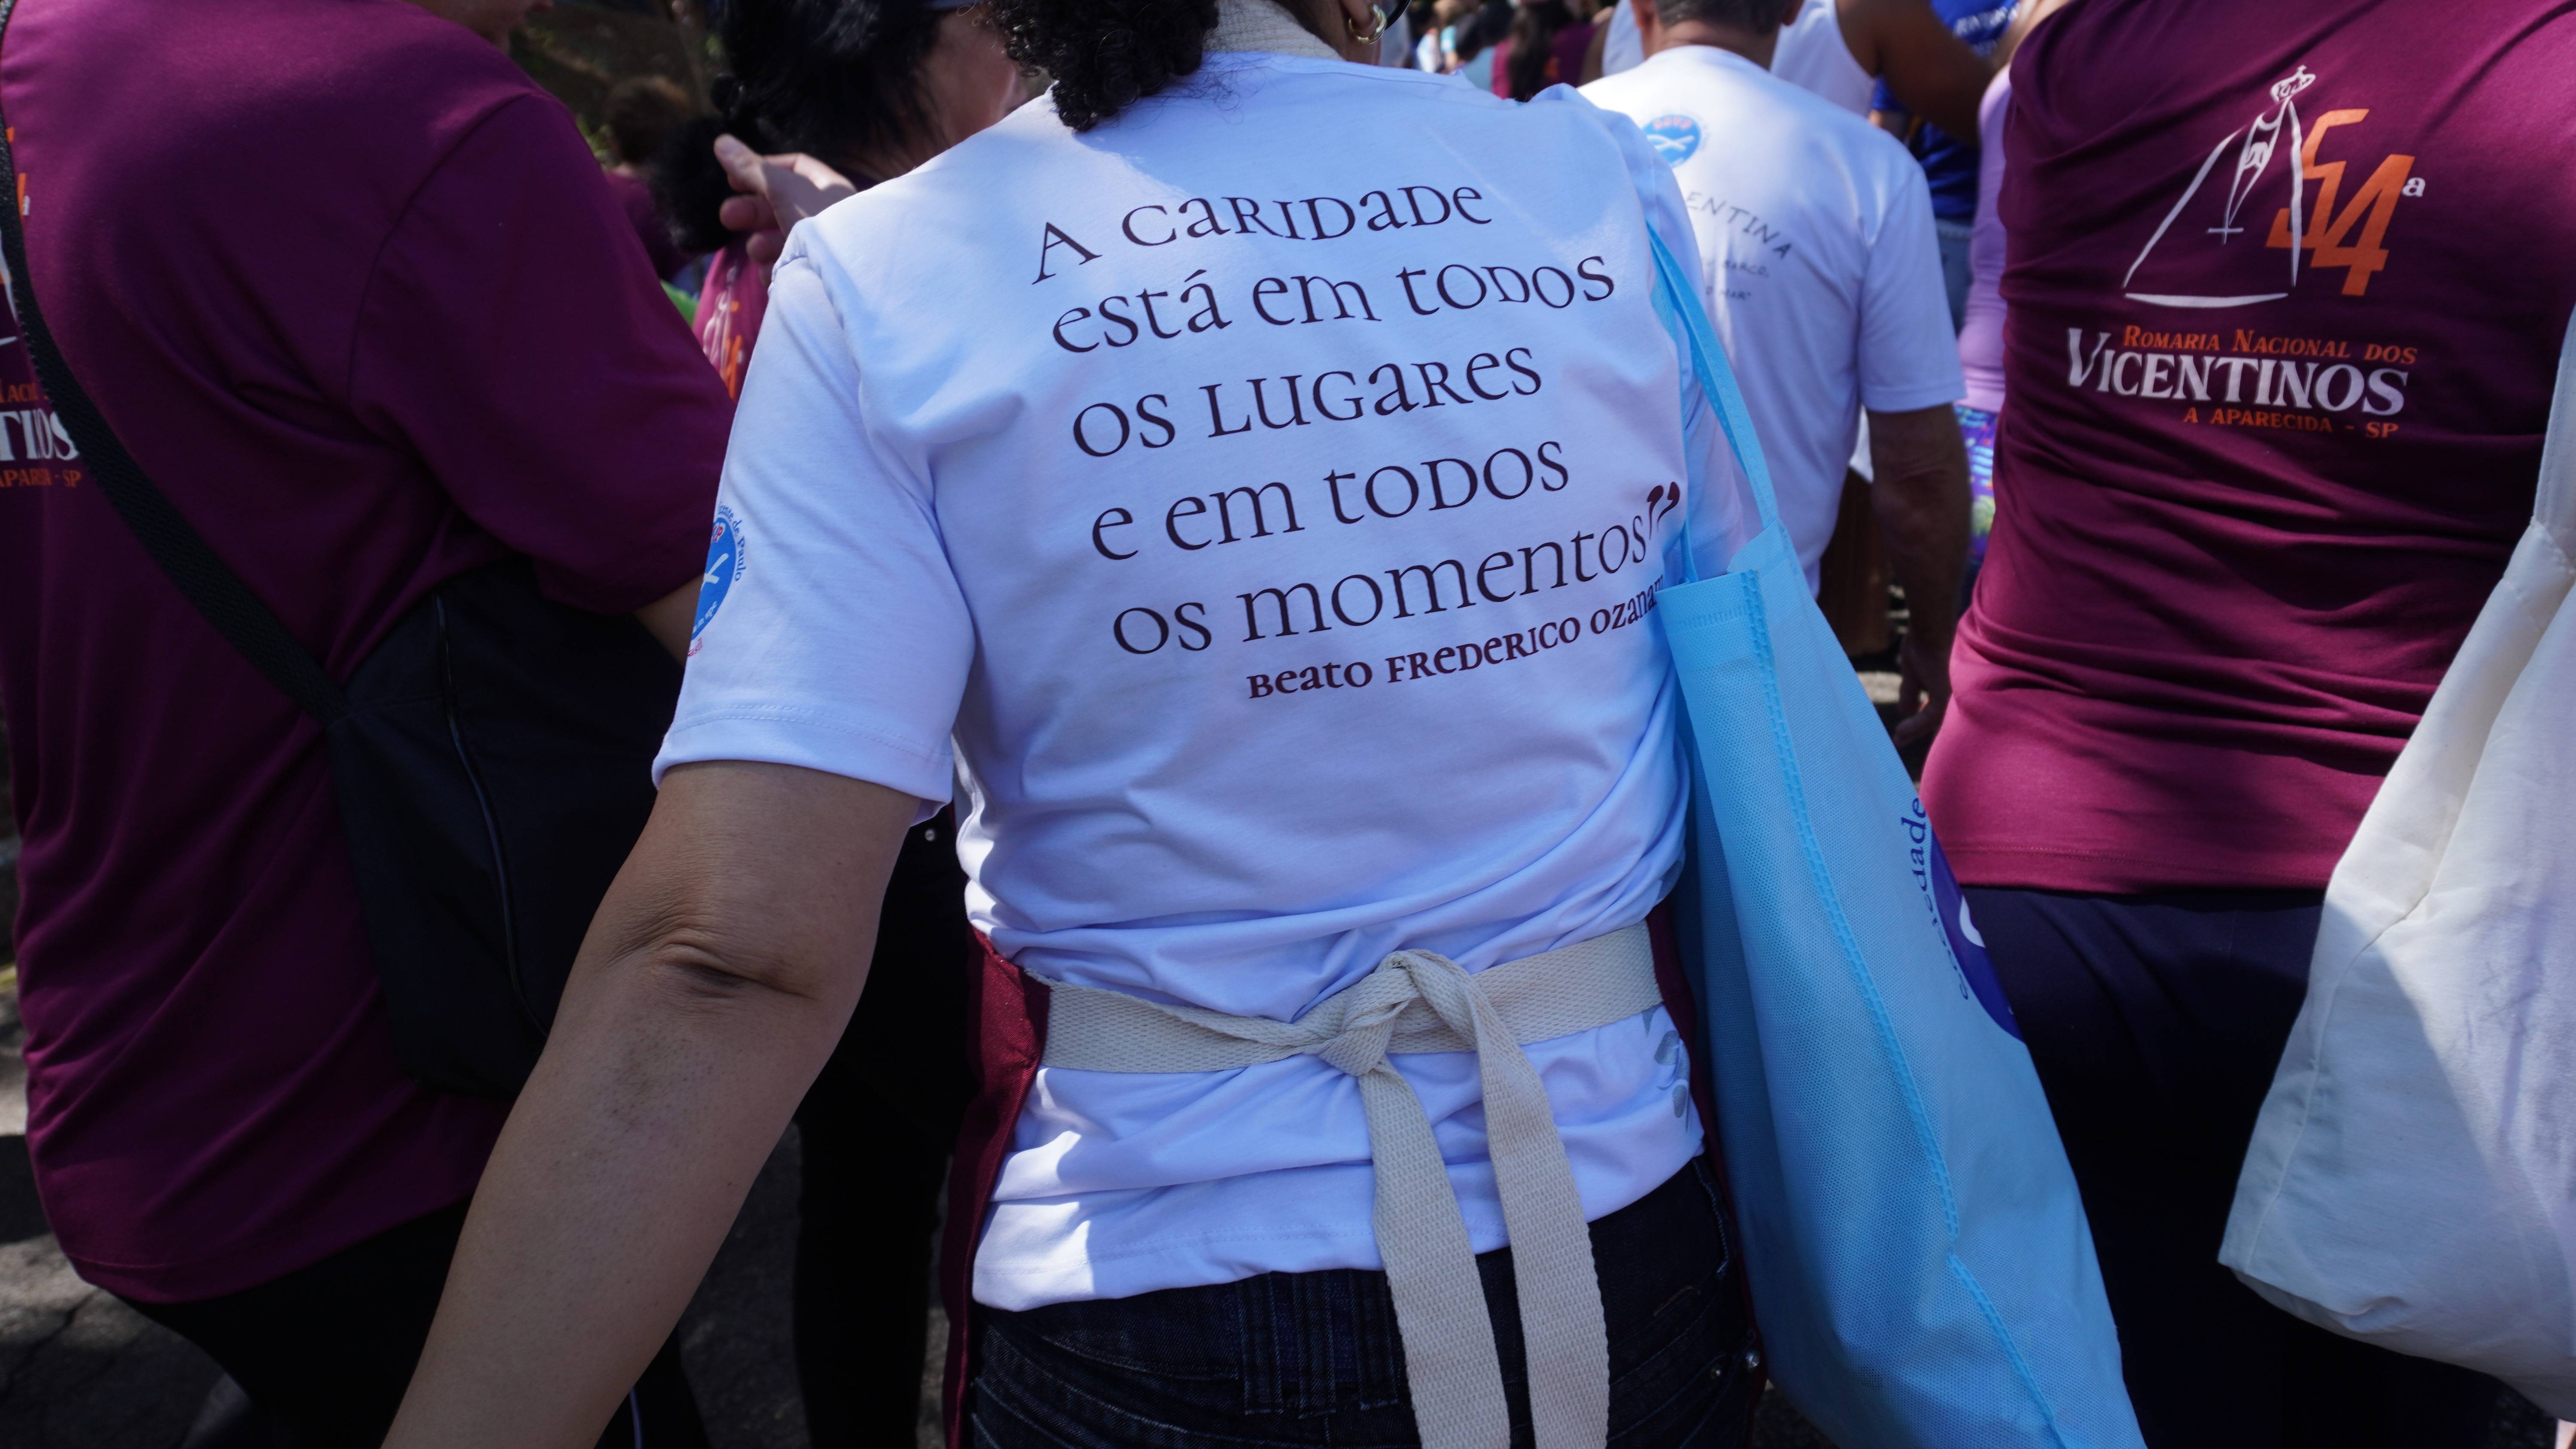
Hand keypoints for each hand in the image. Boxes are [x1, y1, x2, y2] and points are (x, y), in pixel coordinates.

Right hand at [712, 134, 857, 274]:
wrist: (845, 280)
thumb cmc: (820, 224)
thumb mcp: (785, 191)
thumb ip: (753, 169)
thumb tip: (721, 141)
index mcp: (830, 190)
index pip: (795, 169)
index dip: (762, 169)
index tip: (733, 178)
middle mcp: (827, 218)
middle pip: (780, 206)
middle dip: (751, 211)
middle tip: (726, 217)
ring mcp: (820, 250)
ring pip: (780, 240)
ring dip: (762, 244)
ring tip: (757, 250)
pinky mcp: (813, 278)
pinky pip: (786, 269)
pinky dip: (775, 269)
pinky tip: (772, 273)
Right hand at [1891, 626, 1951, 751]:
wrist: (1930, 629)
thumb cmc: (1923, 643)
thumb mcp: (1912, 673)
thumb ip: (1910, 693)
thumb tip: (1903, 712)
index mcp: (1948, 685)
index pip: (1935, 708)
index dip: (1918, 719)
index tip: (1901, 731)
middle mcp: (1956, 691)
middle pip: (1937, 717)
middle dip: (1917, 730)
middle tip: (1899, 741)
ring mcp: (1954, 693)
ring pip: (1934, 720)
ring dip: (1914, 730)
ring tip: (1898, 738)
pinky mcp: (1947, 694)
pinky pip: (1931, 717)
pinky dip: (1914, 726)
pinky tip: (1900, 731)